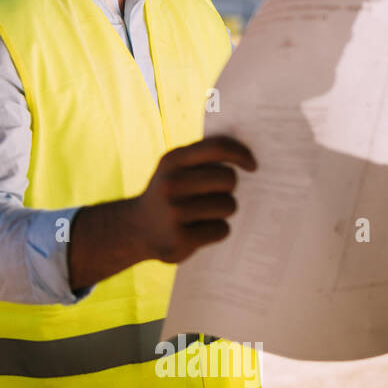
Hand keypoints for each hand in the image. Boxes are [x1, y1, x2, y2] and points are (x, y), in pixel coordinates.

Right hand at [128, 135, 256, 263]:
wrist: (134, 229)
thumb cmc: (167, 194)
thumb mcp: (174, 169)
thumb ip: (202, 158)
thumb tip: (247, 155)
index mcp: (171, 161)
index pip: (217, 148)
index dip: (241, 154)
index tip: (253, 166)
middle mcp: (170, 184)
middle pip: (228, 179)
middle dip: (229, 188)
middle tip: (217, 194)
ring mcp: (174, 213)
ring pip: (229, 206)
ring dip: (223, 210)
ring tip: (204, 214)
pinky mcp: (180, 239)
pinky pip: (222, 230)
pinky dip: (216, 230)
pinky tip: (198, 231)